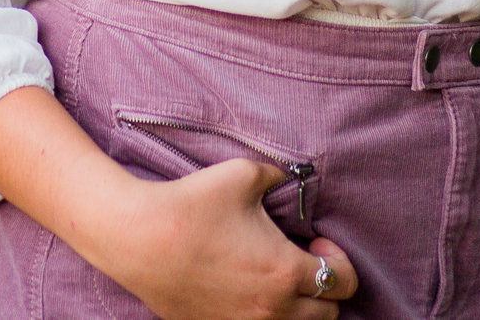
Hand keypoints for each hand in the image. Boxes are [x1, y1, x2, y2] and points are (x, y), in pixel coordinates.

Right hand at [90, 160, 358, 319]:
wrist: (137, 237)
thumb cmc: (192, 204)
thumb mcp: (245, 175)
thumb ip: (279, 176)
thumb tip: (290, 177)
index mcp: (286, 271)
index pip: (343, 283)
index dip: (339, 259)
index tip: (317, 241)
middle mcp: (271, 309)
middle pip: (328, 315)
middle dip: (325, 287)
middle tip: (302, 259)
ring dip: (298, 307)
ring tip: (276, 277)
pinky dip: (265, 316)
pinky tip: (247, 290)